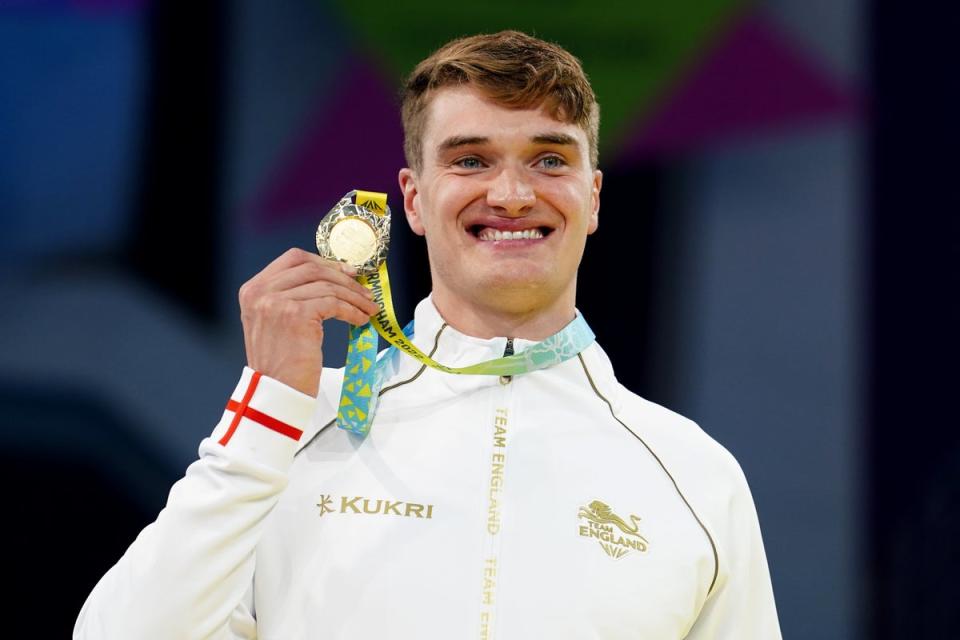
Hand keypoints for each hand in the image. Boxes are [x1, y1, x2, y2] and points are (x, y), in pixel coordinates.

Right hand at [238, 248, 378, 396]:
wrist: (276, 391)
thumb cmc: (281, 362)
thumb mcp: (275, 321)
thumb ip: (291, 297)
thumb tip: (334, 278)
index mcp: (253, 289)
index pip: (293, 259)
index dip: (324, 262)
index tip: (347, 272)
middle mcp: (261, 292)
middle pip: (313, 269)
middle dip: (344, 279)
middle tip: (364, 292)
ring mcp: (277, 302)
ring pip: (327, 286)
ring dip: (354, 297)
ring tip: (368, 309)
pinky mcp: (296, 315)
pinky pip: (333, 304)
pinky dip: (352, 311)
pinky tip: (360, 321)